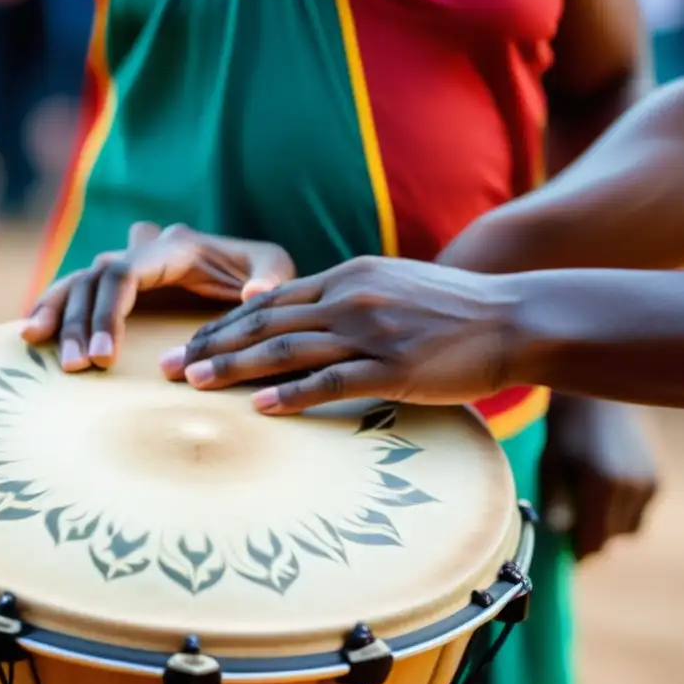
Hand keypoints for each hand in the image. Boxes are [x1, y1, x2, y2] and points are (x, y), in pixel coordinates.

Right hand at [21, 222, 295, 372]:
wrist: (255, 269)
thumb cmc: (264, 271)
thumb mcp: (277, 268)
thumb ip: (270, 278)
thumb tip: (253, 295)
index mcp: (175, 247)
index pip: (124, 272)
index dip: (108, 312)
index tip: (105, 356)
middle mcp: (143, 251)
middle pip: (93, 279)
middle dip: (79, 322)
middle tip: (76, 367)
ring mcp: (128, 265)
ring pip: (78, 282)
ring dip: (58, 315)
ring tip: (42, 350)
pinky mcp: (120, 285)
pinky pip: (77, 290)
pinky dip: (53, 307)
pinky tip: (31, 334)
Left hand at [161, 256, 524, 413]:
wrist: (514, 318)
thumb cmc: (454, 310)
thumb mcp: (395, 287)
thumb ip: (351, 299)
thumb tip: (313, 320)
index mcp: (349, 277)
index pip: (270, 300)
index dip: (224, 322)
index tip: (191, 341)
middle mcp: (352, 298)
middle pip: (265, 323)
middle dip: (211, 345)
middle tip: (169, 367)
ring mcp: (372, 333)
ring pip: (287, 350)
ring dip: (235, 367)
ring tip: (194, 384)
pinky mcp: (395, 368)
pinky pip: (331, 382)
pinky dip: (291, 394)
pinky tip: (259, 406)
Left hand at [540, 394, 657, 561]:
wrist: (597, 395)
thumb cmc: (564, 430)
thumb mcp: (549, 464)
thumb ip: (555, 504)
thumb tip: (561, 536)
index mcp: (601, 486)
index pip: (594, 544)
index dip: (578, 550)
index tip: (565, 544)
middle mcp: (631, 487)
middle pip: (612, 539)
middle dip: (592, 534)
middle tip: (573, 514)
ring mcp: (650, 482)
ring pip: (629, 529)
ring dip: (611, 523)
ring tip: (590, 495)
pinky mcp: (659, 478)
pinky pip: (640, 511)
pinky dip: (625, 508)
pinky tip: (608, 482)